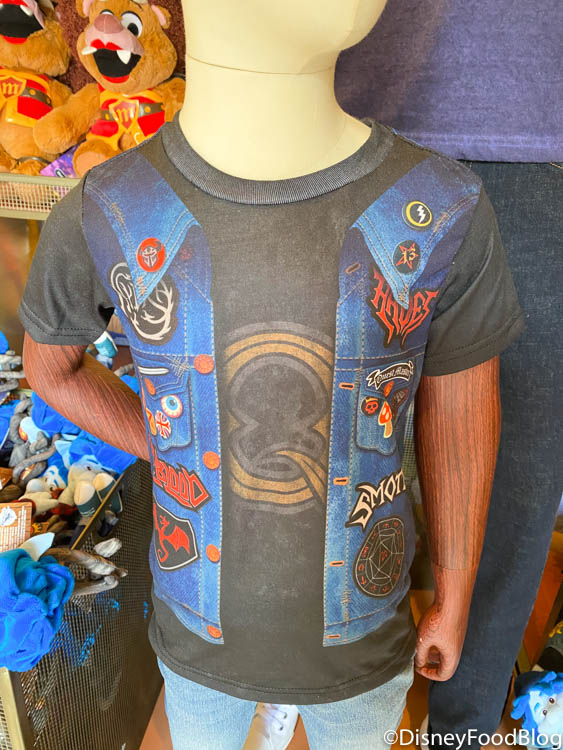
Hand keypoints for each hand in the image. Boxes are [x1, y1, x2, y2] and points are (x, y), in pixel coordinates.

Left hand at [414, 564, 475, 680]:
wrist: (452, 599)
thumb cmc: (438, 620)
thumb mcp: (423, 640)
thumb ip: (420, 653)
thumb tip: (418, 663)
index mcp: (451, 656)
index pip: (444, 675)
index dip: (430, 674)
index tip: (419, 667)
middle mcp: (457, 648)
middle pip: (445, 663)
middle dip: (430, 661)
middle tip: (418, 657)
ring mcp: (457, 637)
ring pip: (444, 649)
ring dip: (432, 649)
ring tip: (420, 642)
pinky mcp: (455, 626)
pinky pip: (446, 639)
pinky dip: (436, 639)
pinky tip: (426, 630)